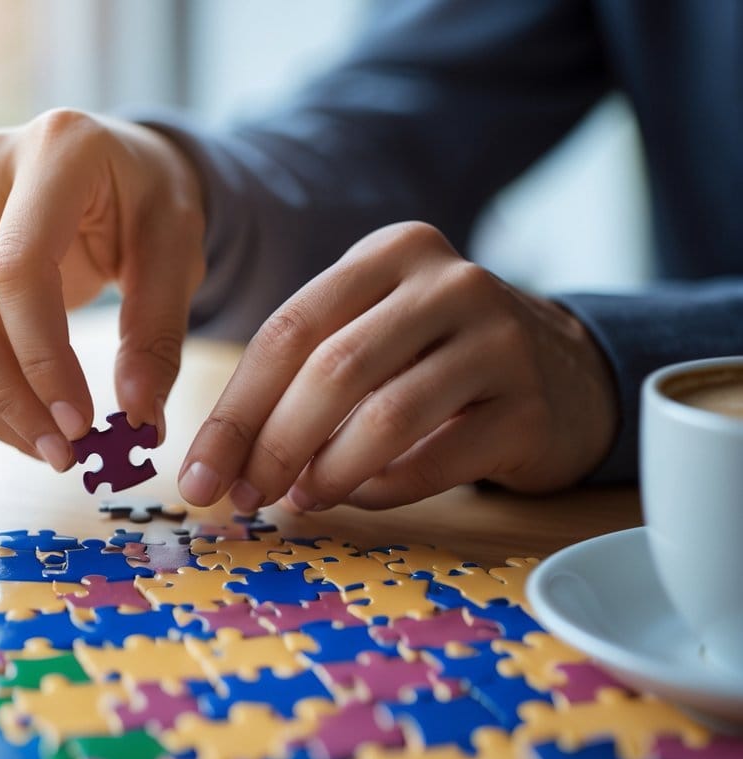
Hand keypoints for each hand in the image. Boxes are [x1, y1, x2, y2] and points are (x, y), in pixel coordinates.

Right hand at [0, 109, 205, 469]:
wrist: (122, 166)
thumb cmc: (152, 201)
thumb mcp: (178, 252)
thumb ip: (158, 333)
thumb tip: (138, 418)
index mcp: (56, 149)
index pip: (17, 267)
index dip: (40, 356)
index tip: (80, 424)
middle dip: (6, 392)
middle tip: (60, 453)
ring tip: (48, 449)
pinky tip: (23, 422)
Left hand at [178, 222, 618, 511]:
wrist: (566, 373)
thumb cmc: (436, 358)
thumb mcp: (373, 331)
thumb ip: (303, 372)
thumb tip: (223, 458)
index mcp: (391, 253)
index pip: (289, 330)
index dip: (235, 409)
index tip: (198, 473)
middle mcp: (449, 283)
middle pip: (333, 370)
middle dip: (272, 445)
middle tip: (244, 498)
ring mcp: (499, 340)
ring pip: (386, 416)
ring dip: (327, 472)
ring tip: (300, 499)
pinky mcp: (530, 406)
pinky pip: (436, 461)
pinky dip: (383, 489)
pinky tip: (359, 496)